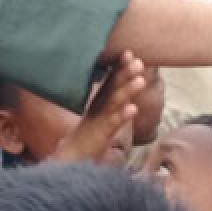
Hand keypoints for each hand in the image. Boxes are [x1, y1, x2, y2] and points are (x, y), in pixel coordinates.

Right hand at [52, 50, 145, 165]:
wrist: (71, 158)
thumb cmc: (89, 135)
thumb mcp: (101, 114)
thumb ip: (110, 99)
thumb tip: (124, 86)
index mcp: (99, 101)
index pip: (110, 80)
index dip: (119, 66)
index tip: (129, 52)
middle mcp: (98, 107)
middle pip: (112, 87)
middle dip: (125, 73)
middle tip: (138, 61)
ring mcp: (99, 120)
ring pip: (114, 103)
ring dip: (127, 90)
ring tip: (140, 80)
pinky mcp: (100, 135)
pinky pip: (113, 124)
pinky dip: (122, 116)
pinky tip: (134, 108)